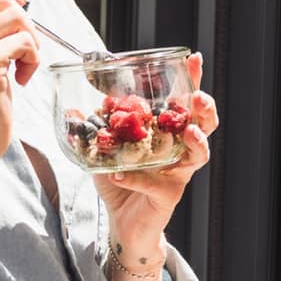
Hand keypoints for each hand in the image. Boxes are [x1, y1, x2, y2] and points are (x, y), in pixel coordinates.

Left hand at [97, 51, 218, 257]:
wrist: (122, 221)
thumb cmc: (121, 182)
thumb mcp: (104, 152)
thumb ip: (93, 131)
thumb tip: (75, 110)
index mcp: (167, 133)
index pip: (184, 103)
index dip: (192, 81)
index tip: (192, 59)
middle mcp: (179, 151)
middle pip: (205, 125)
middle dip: (205, 109)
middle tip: (197, 98)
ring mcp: (177, 174)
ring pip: (198, 155)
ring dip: (194, 141)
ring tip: (187, 132)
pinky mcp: (168, 196)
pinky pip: (155, 184)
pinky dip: (135, 178)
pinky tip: (118, 173)